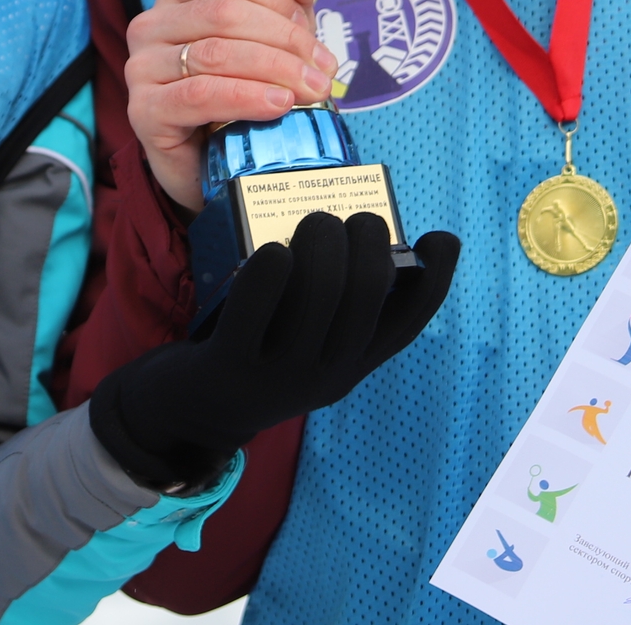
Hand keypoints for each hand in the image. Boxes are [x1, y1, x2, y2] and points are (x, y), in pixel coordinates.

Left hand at [88, 210, 459, 487]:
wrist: (189, 414)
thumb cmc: (257, 354)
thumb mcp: (310, 342)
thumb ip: (338, 306)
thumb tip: (369, 238)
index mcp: (352, 365)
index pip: (409, 324)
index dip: (437, 279)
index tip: (441, 238)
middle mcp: (326, 375)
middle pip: (366, 296)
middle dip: (366, 240)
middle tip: (348, 217)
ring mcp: (279, 375)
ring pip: (318, 295)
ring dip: (321, 241)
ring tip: (314, 220)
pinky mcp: (230, 367)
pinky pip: (255, 311)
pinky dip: (269, 272)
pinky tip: (273, 251)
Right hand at [125, 0, 336, 210]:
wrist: (218, 163)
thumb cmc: (245, 91)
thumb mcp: (274, 37)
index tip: (312, 36)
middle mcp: (151, 23)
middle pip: (224, 12)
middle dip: (284, 42)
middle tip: (322, 74)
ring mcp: (141, 66)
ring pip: (216, 53)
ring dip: (274, 71)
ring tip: (311, 92)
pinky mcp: (144, 110)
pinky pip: (200, 94)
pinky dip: (246, 98)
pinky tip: (277, 106)